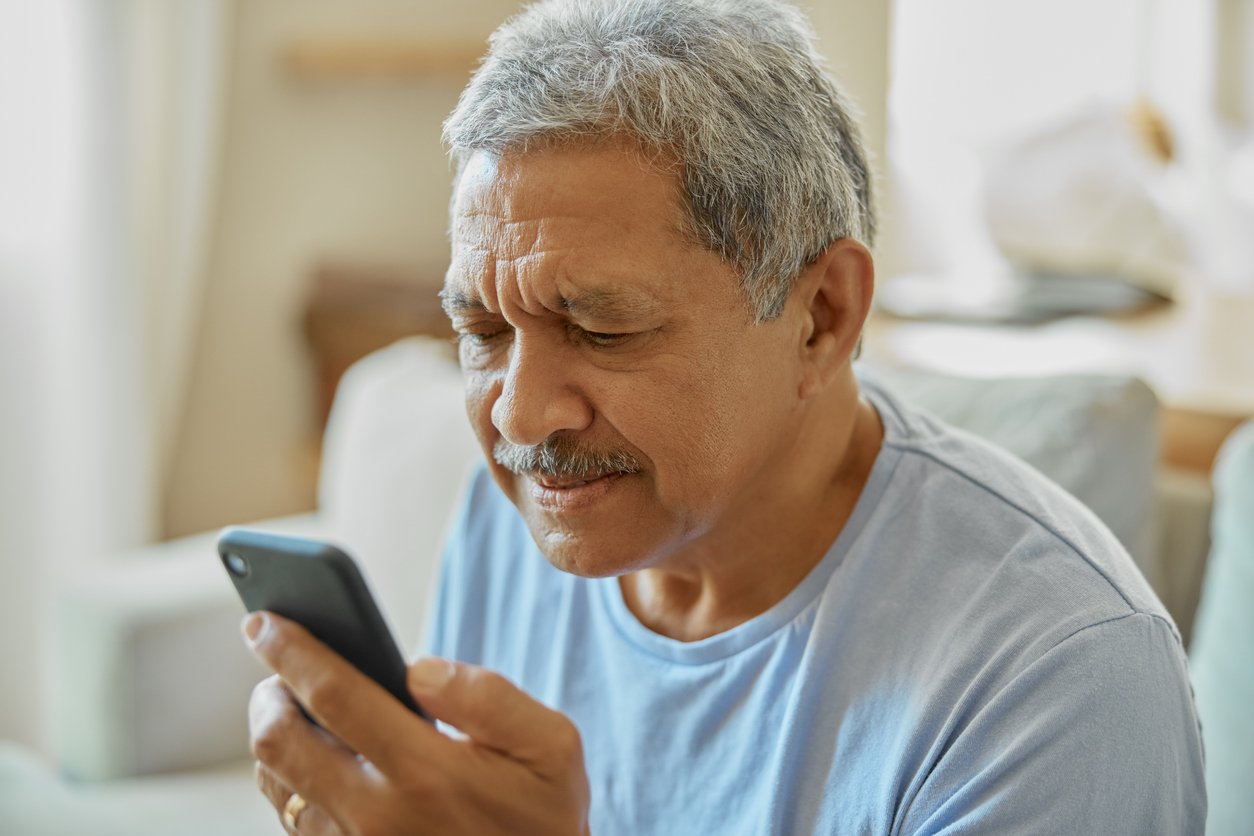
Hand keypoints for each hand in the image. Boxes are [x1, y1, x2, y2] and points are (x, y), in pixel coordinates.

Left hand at [243, 612, 589, 834]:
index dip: (291, 650)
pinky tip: (314, 757)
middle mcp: (376, 815)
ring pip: (274, 782)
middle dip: (267, 692)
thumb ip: (486, 696)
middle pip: (277, 741)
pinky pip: (292, 818)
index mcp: (427, 772)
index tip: (263, 621)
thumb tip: (416, 667)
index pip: (334, 695)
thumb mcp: (550, 747)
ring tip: (293, 707)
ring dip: (272, 736)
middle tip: (277, 669)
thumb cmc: (543, 816)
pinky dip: (288, 777)